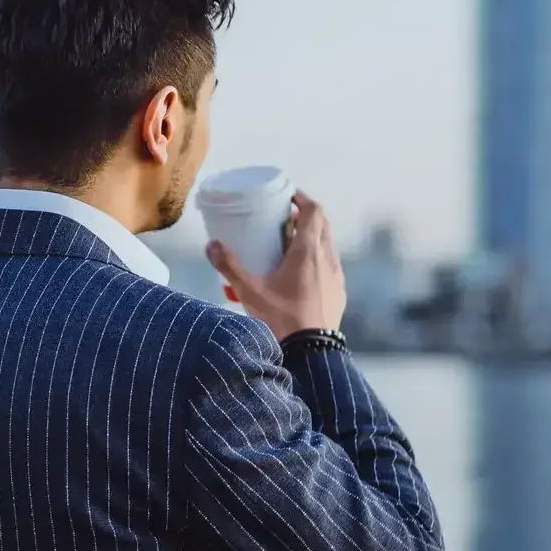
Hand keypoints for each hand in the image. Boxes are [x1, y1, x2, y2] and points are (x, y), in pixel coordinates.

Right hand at [206, 191, 346, 340]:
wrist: (311, 353)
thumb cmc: (281, 318)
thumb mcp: (250, 291)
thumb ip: (229, 266)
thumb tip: (211, 245)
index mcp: (309, 251)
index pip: (314, 211)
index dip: (302, 199)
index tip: (288, 197)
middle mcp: (327, 259)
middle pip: (322, 226)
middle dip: (305, 218)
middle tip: (284, 221)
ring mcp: (336, 277)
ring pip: (327, 247)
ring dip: (312, 241)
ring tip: (290, 248)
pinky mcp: (339, 293)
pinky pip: (329, 268)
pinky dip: (317, 262)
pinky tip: (300, 277)